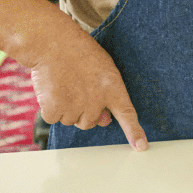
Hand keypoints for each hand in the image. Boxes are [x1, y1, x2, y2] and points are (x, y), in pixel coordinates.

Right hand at [27, 21, 148, 149]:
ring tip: (66, 85)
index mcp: (113, 88)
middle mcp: (96, 101)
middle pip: (91, 122)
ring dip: (68, 108)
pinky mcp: (55, 110)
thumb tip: (104, 121)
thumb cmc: (81, 55)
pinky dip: (51, 108)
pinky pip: (54, 118)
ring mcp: (75, 107)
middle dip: (85, 111)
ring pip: (72, 121)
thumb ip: (107, 95)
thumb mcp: (104, 71)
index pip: (127, 114)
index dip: (134, 132)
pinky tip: (53, 89)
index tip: (141, 147)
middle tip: (78, 88)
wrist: (54, 44)